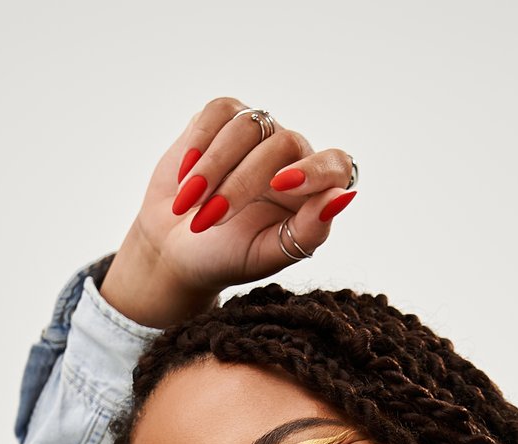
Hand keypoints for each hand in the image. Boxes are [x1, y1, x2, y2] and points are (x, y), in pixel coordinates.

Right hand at [99, 97, 359, 329]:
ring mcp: (258, 132)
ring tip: (187, 204)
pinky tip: (185, 176)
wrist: (174, 248)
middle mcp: (291, 155)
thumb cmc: (226, 256)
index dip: (315, 170)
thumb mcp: (266, 255)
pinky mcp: (223, 119)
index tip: (280, 186)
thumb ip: (309, 232)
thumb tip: (343, 196)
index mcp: (313, 191)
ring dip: (211, 167)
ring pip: (246, 124)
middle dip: (239, 184)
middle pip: (282, 144)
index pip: (336, 164)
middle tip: (206, 221)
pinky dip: (198, 143)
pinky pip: (218, 111)